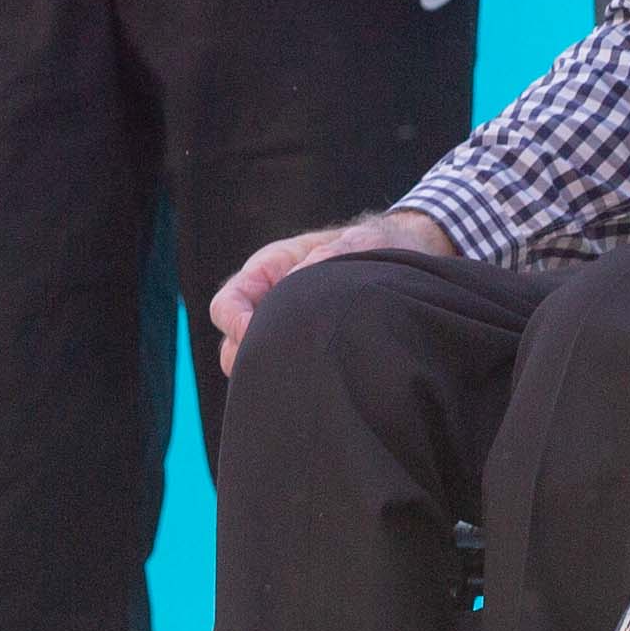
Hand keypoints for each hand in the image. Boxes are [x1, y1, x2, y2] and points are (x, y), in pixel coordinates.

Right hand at [213, 206, 452, 373]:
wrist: (403, 259)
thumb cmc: (374, 247)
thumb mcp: (355, 244)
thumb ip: (324, 260)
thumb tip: (296, 286)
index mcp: (268, 270)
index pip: (226, 306)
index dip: (236, 326)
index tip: (260, 339)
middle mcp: (268, 303)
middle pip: (232, 346)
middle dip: (250, 361)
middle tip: (285, 371)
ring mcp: (283, 330)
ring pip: (255, 365)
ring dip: (272, 374)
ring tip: (309, 380)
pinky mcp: (305, 352)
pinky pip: (284, 375)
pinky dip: (293, 383)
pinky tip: (322, 386)